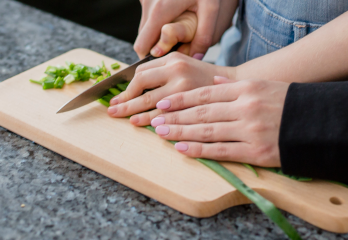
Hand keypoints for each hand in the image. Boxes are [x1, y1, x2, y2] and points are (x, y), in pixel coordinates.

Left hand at [106, 52, 234, 123]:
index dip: (128, 88)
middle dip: (125, 100)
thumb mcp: (185, 67)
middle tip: (113, 110)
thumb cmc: (205, 80)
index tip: (119, 98)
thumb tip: (132, 88)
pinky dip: (151, 121)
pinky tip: (145, 126)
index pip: (141, 73)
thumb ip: (164, 74)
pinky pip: (165, 114)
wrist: (235, 87)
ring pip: (151, 102)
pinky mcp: (192, 102)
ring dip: (135, 113)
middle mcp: (177, 69)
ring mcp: (184, 86)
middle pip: (141, 85)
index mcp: (173, 59)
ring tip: (127, 120)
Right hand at [135, 0, 238, 57]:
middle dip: (157, 46)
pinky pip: (149, 16)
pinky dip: (159, 22)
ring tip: (182, 30)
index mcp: (160, 10)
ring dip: (158, 34)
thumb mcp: (213, 10)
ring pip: (145, 27)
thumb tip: (196, 58)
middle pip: (142, 38)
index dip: (152, 58)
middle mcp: (148, 2)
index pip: (142, 46)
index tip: (170, 60)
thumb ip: (204, 36)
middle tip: (180, 46)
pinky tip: (178, 17)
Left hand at [150, 77, 289, 166]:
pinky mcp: (256, 151)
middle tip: (156, 120)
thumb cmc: (289, 105)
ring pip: (207, 130)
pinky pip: (221, 151)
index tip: (164, 103)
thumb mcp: (265, 87)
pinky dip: (199, 150)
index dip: (182, 99)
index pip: (206, 93)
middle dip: (176, 117)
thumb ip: (237, 86)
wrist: (320, 125)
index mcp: (247, 89)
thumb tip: (214, 83)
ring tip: (162, 134)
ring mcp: (250, 130)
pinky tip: (182, 148)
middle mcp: (246, 107)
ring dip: (181, 132)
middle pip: (202, 112)